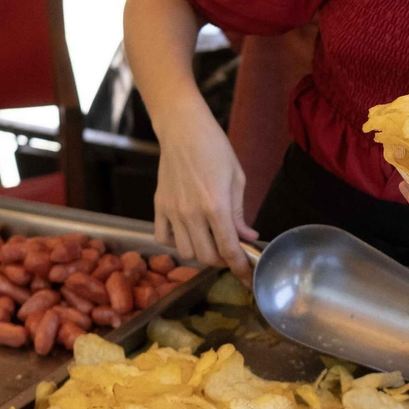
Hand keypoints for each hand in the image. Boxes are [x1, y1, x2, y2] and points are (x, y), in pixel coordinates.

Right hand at [153, 103, 257, 278]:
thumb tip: (249, 237)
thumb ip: (240, 213)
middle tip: (232, 254)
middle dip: (223, 262)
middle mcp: (191, 213)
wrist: (182, 129)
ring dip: (201, 254)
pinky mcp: (158, 206)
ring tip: (212, 242)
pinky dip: (176, 244)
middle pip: (207, 257)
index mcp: (216, 206)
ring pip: (185, 252)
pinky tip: (188, 234)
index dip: (241, 269)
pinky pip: (163, 239)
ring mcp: (172, 211)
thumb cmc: (215, 148)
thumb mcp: (237, 178)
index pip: (229, 250)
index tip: (249, 279)